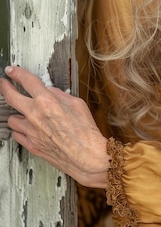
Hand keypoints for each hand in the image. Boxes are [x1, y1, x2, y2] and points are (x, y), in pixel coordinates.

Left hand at [0, 66, 109, 187]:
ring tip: (20, 112)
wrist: (86, 156)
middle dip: (5, 87)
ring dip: (16, 113)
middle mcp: (35, 115)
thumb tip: (51, 92)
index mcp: (47, 101)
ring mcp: (31, 131)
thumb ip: (60, 95)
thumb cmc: (85, 132)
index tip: (12, 70)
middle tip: (4, 84)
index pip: (26, 81)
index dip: (16, 73)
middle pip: (10, 97)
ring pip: (11, 119)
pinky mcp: (31, 145)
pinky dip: (19, 130)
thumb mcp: (77, 104)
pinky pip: (17, 134)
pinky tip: (25, 128)